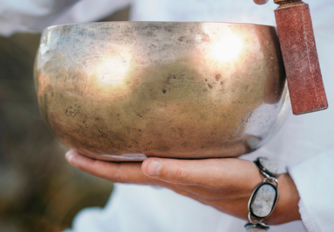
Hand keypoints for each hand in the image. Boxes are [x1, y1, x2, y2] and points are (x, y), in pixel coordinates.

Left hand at [65, 150, 300, 224]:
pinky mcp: (192, 165)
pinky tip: (147, 140)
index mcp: (167, 178)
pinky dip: (141, 150)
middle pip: (124, 170)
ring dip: (117, 156)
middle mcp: (168, 176)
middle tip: (75, 146)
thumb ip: (179, 172)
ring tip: (102, 143)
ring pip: (138, 165)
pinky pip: (157, 157)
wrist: (264, 193)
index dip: (96, 166)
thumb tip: (146, 165)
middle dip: (99, 160)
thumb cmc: (238, 184)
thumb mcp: (210, 175)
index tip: (70, 155)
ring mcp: (179, 173)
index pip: (122, 174)